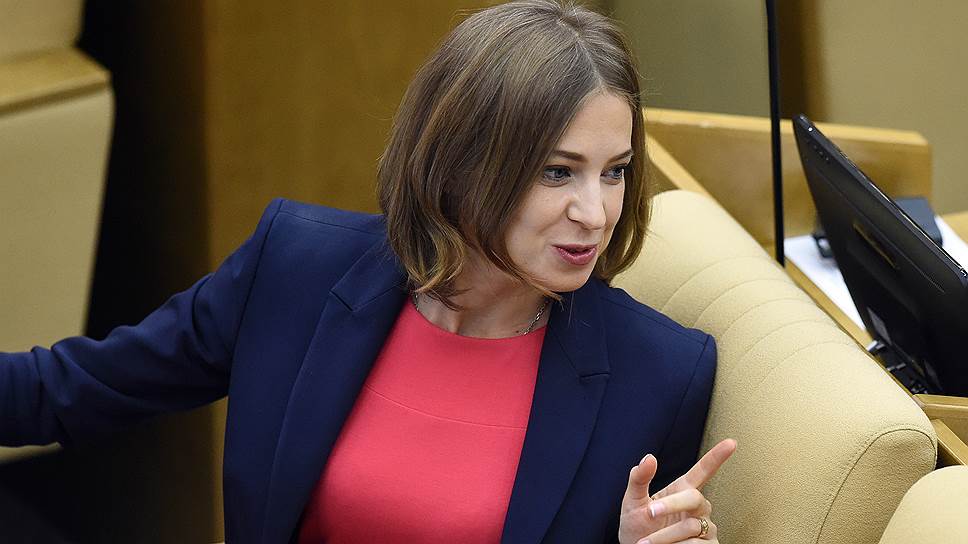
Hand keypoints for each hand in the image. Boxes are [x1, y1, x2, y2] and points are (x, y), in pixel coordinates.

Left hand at [618, 439, 735, 543]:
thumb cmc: (637, 527)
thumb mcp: (632, 501)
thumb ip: (639, 479)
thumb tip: (648, 458)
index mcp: (682, 490)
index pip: (703, 471)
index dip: (717, 457)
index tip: (731, 442)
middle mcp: (698, 508)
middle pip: (694, 498)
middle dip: (670, 504)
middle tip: (649, 513)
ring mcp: (705, 528)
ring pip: (691, 526)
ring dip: (664, 535)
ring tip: (645, 543)